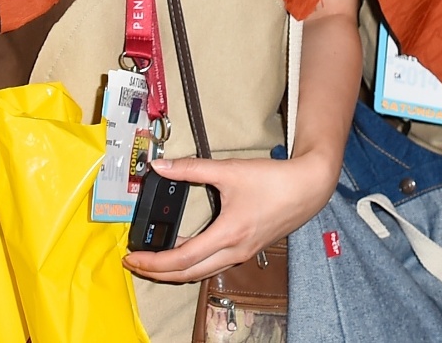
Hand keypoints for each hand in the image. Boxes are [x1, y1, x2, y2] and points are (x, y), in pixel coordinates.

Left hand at [122, 149, 338, 283]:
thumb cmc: (274, 180)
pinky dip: (193, 264)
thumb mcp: (229, 170)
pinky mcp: (248, 249)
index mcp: (227, 234)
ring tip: (154, 260)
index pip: (181, 259)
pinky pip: (214, 264)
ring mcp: (242, 253)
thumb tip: (160, 166)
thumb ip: (191, 169)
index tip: (132, 256)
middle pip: (188, 275)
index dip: (153, 262)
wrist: (309, 187)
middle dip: (157, 272)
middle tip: (135, 263)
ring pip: (201, 273)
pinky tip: (185, 250)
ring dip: (175, 271)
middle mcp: (234, 251)